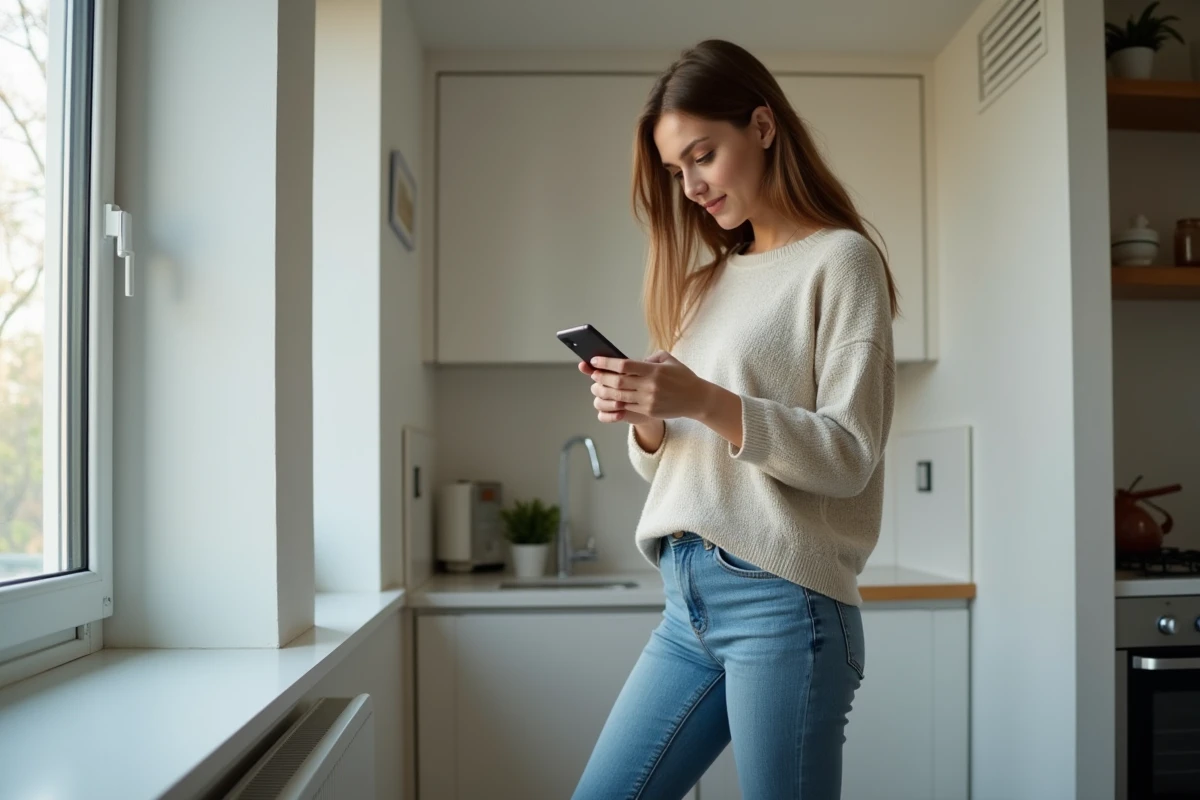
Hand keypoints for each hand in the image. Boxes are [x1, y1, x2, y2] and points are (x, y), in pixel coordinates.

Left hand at [585, 350, 710, 421]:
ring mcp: (649, 400)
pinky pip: (626, 408)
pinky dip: (615, 403)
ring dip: (605, 390)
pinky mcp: (649, 411)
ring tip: (597, 385)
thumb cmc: (682, 376)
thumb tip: (630, 362)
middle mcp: (650, 386)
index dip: (607, 363)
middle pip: (618, 381)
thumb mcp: (669, 360)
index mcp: (654, 370)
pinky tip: (608, 398)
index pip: (624, 365)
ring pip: (619, 396)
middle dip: (602, 377)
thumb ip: (649, 358)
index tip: (595, 360)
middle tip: (593, 373)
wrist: (697, 399)